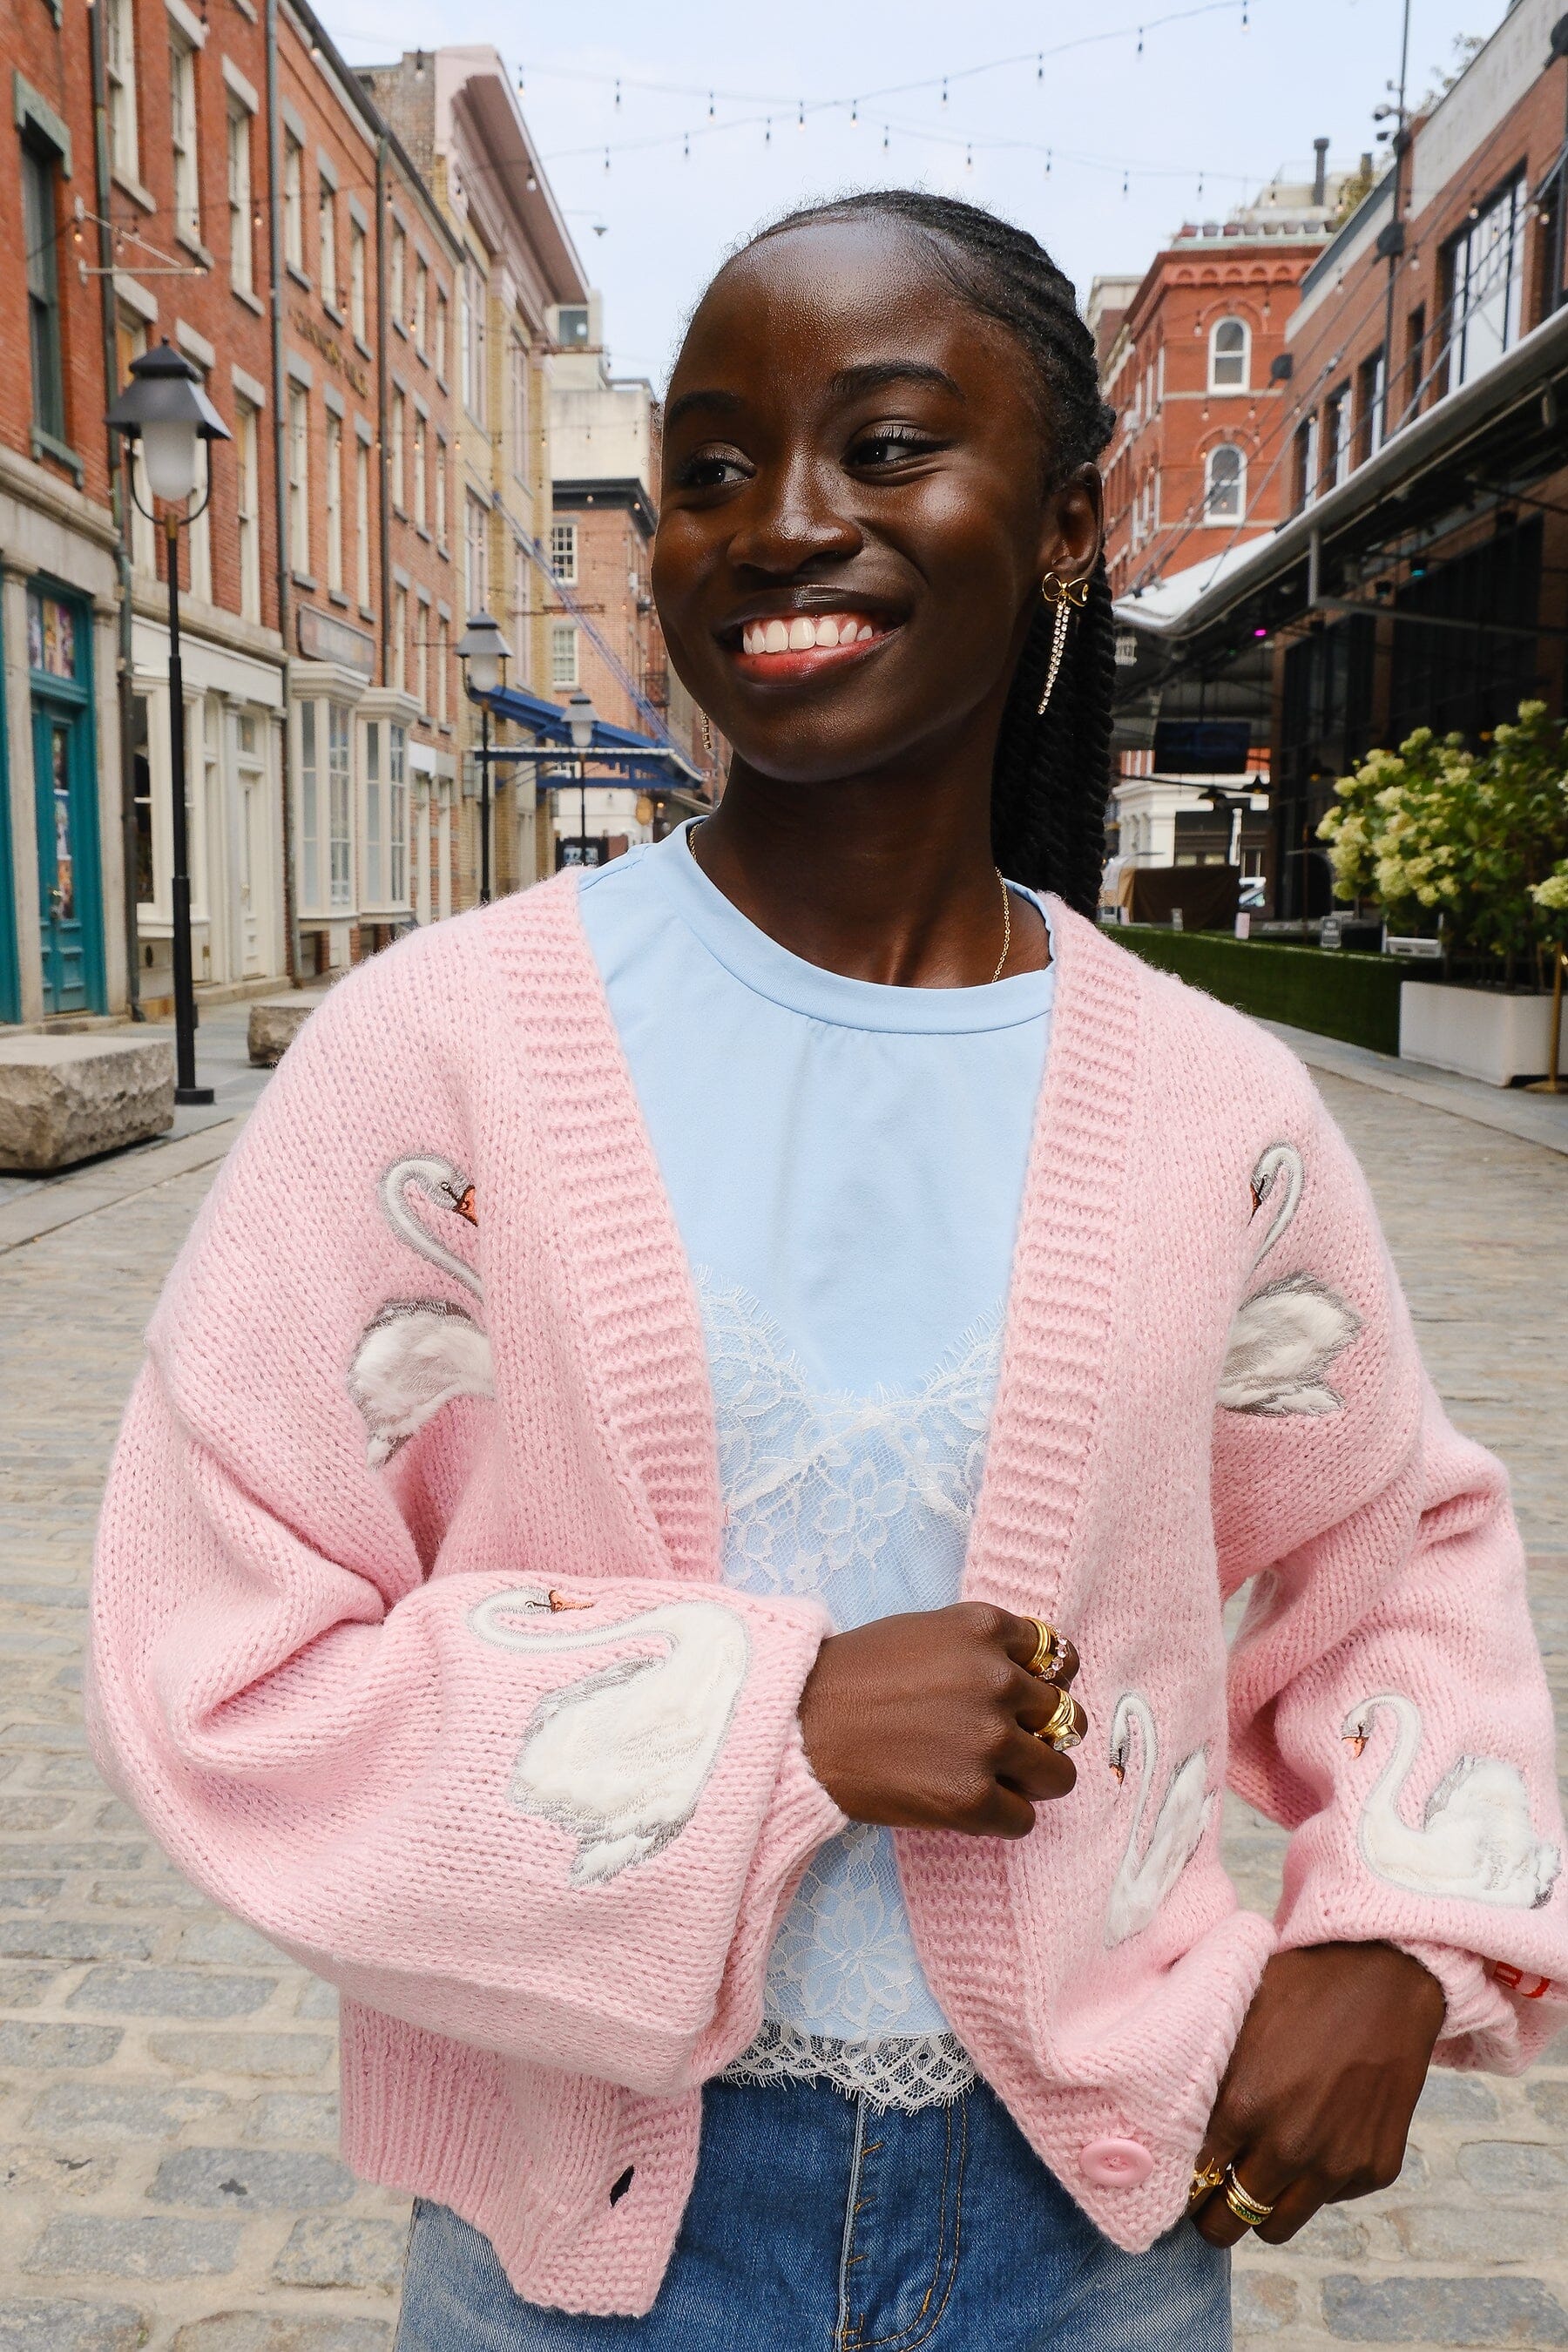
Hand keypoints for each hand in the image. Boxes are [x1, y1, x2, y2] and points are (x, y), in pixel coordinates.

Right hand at [798, 1603, 1084, 1837]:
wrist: (799, 1727)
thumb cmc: (852, 1676)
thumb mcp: (925, 1631)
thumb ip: (981, 1648)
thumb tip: (1034, 1678)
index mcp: (984, 1629)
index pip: (1058, 1657)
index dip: (1042, 1682)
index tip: (1024, 1700)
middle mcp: (997, 1680)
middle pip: (1065, 1716)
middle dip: (1039, 1733)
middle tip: (1004, 1744)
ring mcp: (989, 1741)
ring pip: (1058, 1774)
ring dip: (1032, 1780)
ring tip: (996, 1780)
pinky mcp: (974, 1798)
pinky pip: (1025, 1820)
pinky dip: (1002, 1816)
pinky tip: (968, 1802)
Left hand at [1190, 1942, 1445, 2245]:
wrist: (1385, 1981)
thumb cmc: (1302, 1989)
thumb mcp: (1235, 2017)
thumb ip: (1203, 2073)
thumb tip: (1162, 2112)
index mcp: (1244, 2107)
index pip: (1193, 2182)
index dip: (1182, 2182)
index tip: (1182, 2175)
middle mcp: (1289, 2147)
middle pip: (1229, 2221)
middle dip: (1214, 2212)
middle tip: (1212, 2190)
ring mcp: (1336, 2165)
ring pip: (1277, 2227)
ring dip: (1262, 2206)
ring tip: (1258, 2173)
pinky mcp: (1375, 2170)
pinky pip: (1327, 2200)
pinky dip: (1314, 2181)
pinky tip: (1315, 2137)